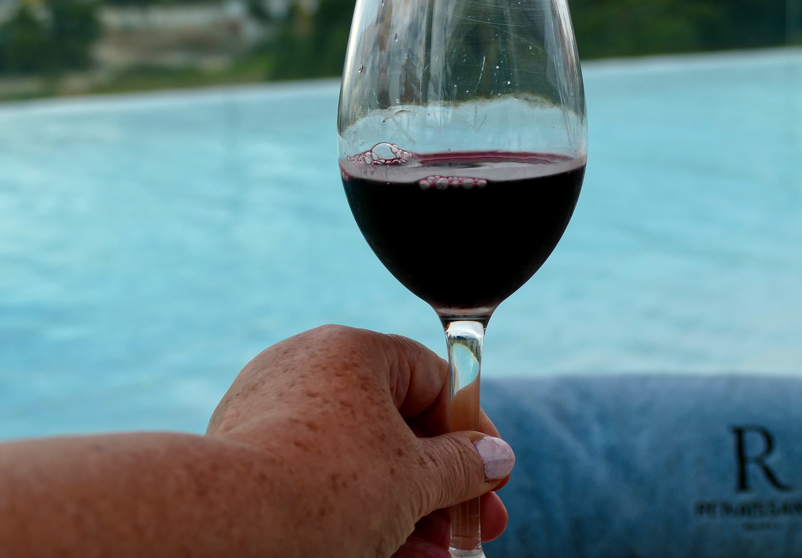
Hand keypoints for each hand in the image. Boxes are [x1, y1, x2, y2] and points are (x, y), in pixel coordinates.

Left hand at [206, 325, 514, 557]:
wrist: (220, 531)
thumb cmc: (326, 489)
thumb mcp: (416, 479)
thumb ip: (464, 464)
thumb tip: (495, 457)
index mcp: (351, 350)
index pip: (431, 377)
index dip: (471, 430)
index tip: (492, 472)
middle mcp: (307, 369)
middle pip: (395, 427)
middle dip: (440, 486)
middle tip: (473, 526)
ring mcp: (270, 413)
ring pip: (358, 461)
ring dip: (406, 511)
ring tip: (435, 556)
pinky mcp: (245, 458)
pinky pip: (317, 480)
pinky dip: (355, 515)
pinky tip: (392, 555)